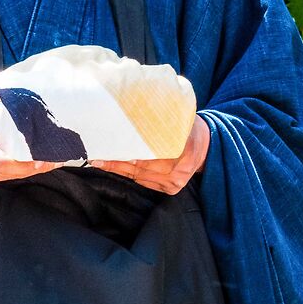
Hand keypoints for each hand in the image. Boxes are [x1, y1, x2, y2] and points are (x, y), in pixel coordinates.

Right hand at [0, 89, 56, 193]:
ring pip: (5, 178)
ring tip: (45, 162)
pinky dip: (10, 173)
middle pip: (9, 172)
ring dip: (24, 171)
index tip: (42, 160)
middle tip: (54, 159)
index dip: (24, 164)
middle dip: (33, 168)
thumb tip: (11, 90)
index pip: (2, 161)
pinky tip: (23, 166)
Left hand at [93, 111, 210, 196]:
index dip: (126, 153)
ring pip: (139, 177)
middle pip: (140, 168)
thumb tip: (127, 114)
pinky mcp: (171, 189)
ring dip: (119, 170)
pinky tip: (116, 168)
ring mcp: (175, 183)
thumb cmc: (187, 128)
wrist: (206, 147)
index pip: (147, 155)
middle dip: (116, 163)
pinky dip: (130, 175)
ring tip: (100, 162)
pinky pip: (144, 183)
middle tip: (96, 158)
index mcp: (181, 152)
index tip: (108, 149)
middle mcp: (178, 171)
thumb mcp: (177, 121)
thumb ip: (156, 124)